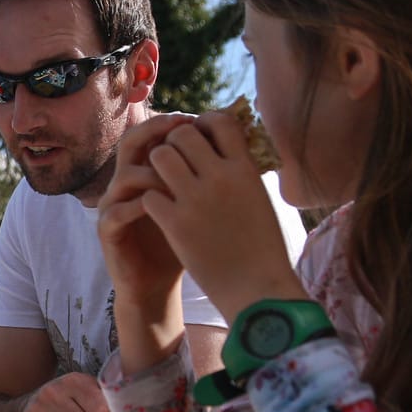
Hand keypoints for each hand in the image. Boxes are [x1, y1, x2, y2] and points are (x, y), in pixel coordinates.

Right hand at [99, 118, 188, 318]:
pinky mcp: (108, 230)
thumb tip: (241, 139)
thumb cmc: (183, 240)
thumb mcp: (199, 202)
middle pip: (131, 141)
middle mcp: (126, 182)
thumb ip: (208, 173)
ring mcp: (113, 204)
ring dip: (154, 173)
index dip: (173, 122)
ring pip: (125, 175)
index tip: (201, 120)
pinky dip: (142, 207)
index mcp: (146, 170)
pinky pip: (118, 211)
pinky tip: (168, 209)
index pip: (153, 132)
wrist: (158, 284)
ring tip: (182, 181)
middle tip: (181, 129)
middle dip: (156, 131)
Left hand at [135, 110, 303, 317]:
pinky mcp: (175, 223)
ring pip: (160, 157)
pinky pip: (150, 194)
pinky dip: (151, 200)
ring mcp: (196, 199)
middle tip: (174, 162)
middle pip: (182, 135)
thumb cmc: (262, 248)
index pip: (220, 122)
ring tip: (162, 183)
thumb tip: (226, 150)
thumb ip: (240, 172)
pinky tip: (159, 212)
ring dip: (156, 167)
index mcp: (246, 169)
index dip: (204, 124)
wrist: (257, 289)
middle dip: (173, 144)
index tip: (198, 136)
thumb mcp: (259, 199)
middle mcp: (220, 177)